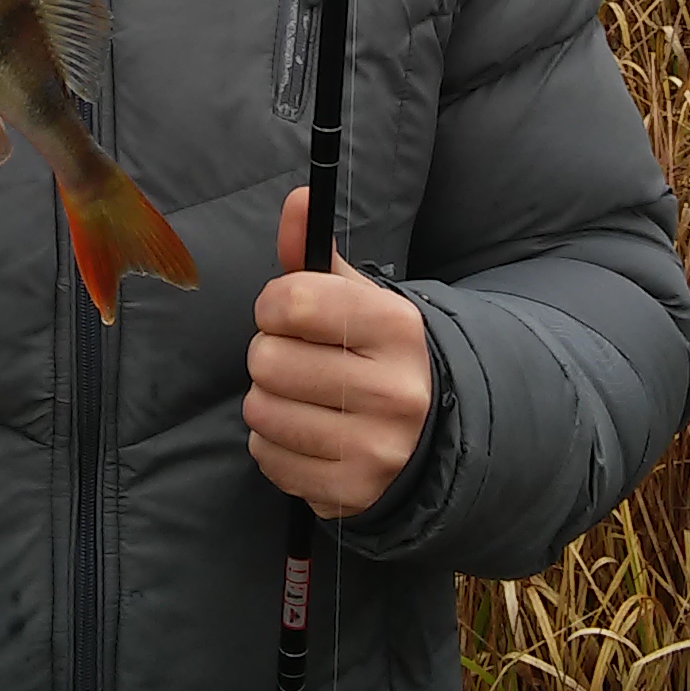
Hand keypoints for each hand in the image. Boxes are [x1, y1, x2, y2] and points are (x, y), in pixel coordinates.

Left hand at [244, 188, 434, 518]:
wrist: (428, 432)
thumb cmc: (373, 351)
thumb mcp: (355, 296)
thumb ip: (313, 250)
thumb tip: (296, 199)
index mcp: (396, 326)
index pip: (291, 301)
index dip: (272, 306)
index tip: (285, 315)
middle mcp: (394, 389)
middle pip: (268, 359)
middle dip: (268, 356)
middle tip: (295, 361)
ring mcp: (376, 446)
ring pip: (261, 411)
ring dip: (265, 401)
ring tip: (299, 397)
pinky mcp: (353, 491)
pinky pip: (268, 458)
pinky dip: (272, 445)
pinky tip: (304, 434)